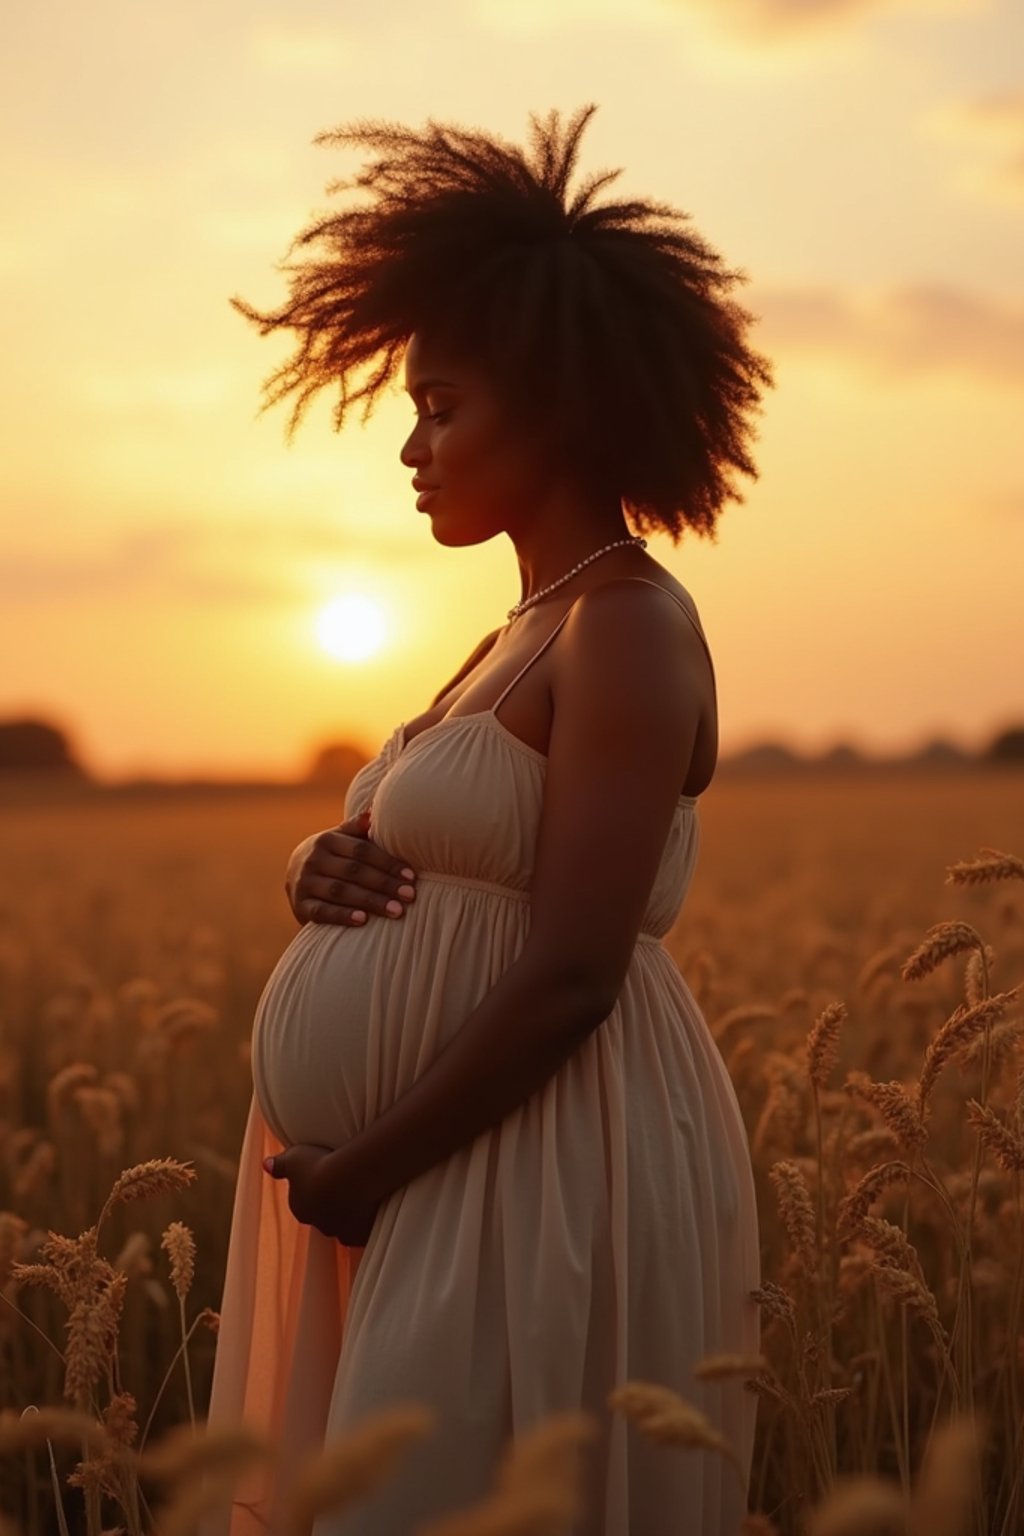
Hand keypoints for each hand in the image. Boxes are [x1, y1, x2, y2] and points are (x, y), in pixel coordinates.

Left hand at [263, 1145, 380, 1246]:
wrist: (350, 1178)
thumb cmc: (319, 1165)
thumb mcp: (294, 1158)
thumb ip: (280, 1164)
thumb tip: (266, 1165)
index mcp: (300, 1208)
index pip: (305, 1202)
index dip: (315, 1189)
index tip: (325, 1175)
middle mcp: (318, 1225)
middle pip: (324, 1216)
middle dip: (332, 1205)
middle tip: (345, 1184)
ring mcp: (341, 1233)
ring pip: (344, 1226)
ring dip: (351, 1214)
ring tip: (363, 1193)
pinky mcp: (361, 1237)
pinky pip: (364, 1230)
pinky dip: (368, 1221)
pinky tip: (375, 1206)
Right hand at [285, 811, 417, 928]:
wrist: (294, 873)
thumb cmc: (332, 855)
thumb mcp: (341, 838)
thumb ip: (358, 827)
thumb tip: (375, 810)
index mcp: (327, 840)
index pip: (361, 851)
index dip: (387, 863)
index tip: (410, 876)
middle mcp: (313, 860)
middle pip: (353, 872)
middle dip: (384, 884)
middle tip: (409, 895)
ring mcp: (304, 883)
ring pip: (340, 892)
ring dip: (370, 901)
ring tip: (396, 910)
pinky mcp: (300, 906)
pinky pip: (322, 912)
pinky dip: (342, 916)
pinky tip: (363, 920)